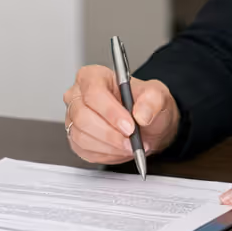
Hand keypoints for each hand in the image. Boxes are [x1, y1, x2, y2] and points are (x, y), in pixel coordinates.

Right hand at [62, 64, 179, 164]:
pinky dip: (106, 154)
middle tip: (132, 142)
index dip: (110, 112)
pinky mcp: (74, 138)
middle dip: (110, 134)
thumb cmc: (145, 105)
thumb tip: (141, 114)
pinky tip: (120, 149)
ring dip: (110, 146)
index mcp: (94, 76)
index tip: (130, 126)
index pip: (93, 92)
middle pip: (83, 117)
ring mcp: (73, 117)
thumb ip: (152, 100)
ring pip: (81, 136)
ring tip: (130, 146)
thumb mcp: (158, 95)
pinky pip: (83, 150)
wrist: (146, 126)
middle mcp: (78, 95)